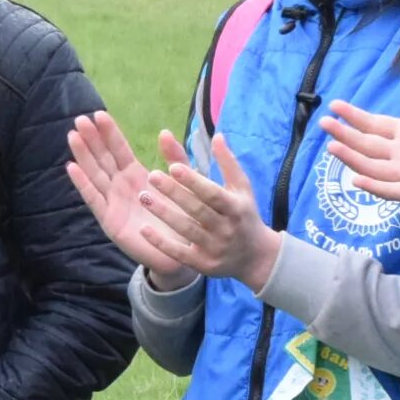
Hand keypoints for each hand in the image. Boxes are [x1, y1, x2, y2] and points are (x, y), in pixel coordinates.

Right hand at [66, 112, 197, 289]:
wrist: (182, 252)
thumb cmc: (182, 217)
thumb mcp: (183, 182)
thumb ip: (175, 158)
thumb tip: (164, 132)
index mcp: (136, 176)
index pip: (119, 150)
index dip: (109, 133)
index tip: (99, 114)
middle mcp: (121, 187)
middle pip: (103, 159)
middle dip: (92, 140)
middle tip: (80, 119)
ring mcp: (113, 202)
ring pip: (95, 175)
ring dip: (83, 156)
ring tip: (73, 136)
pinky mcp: (110, 220)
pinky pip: (94, 199)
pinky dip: (82, 184)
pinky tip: (72, 168)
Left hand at [140, 135, 284, 290]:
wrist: (256, 257)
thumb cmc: (244, 214)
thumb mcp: (241, 188)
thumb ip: (227, 163)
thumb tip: (218, 135)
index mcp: (235, 208)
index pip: (212, 193)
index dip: (194, 181)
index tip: (173, 166)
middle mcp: (226, 229)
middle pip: (197, 210)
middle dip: (174, 193)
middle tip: (152, 176)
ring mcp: (214, 248)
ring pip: (185, 230)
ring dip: (163, 213)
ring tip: (143, 196)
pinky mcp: (202, 264)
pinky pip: (178, 253)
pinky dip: (161, 242)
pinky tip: (143, 229)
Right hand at [318, 77, 399, 217]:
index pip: (375, 124)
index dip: (355, 116)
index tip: (335, 105)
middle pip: (366, 144)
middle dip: (345, 133)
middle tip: (323, 122)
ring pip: (372, 166)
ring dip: (352, 158)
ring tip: (333, 146)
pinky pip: (391, 190)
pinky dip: (373, 185)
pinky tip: (357, 177)